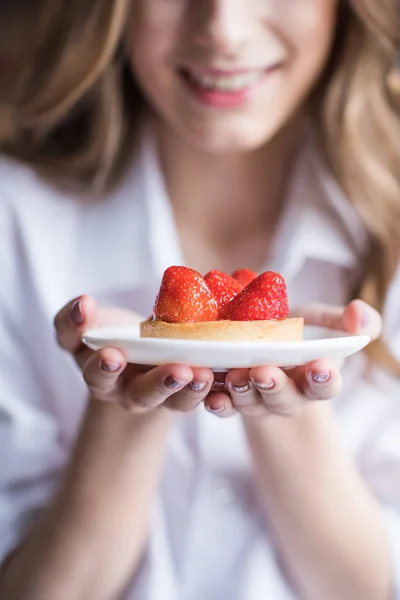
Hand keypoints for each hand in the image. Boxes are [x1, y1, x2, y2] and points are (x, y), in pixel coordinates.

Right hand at [54, 295, 213, 412]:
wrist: (137, 354)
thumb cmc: (106, 337)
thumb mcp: (82, 328)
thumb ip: (72, 320)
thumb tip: (82, 303)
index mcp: (103, 379)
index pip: (98, 376)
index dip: (104, 368)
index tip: (113, 354)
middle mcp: (133, 394)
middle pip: (144, 396)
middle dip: (160, 384)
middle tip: (178, 371)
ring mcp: (166, 396)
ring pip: (179, 401)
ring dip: (193, 389)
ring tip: (206, 374)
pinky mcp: (193, 390)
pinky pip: (208, 394)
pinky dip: (220, 385)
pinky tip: (231, 370)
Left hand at [203, 300, 381, 418]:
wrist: (265, 347)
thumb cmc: (300, 337)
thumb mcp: (325, 324)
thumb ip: (349, 322)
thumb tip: (360, 314)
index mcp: (314, 379)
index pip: (325, 386)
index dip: (324, 379)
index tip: (321, 367)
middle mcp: (287, 396)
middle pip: (284, 399)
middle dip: (274, 386)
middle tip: (264, 371)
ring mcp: (257, 400)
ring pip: (250, 402)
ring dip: (241, 392)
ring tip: (234, 375)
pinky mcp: (230, 398)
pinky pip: (222, 406)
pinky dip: (216, 402)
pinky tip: (208, 392)